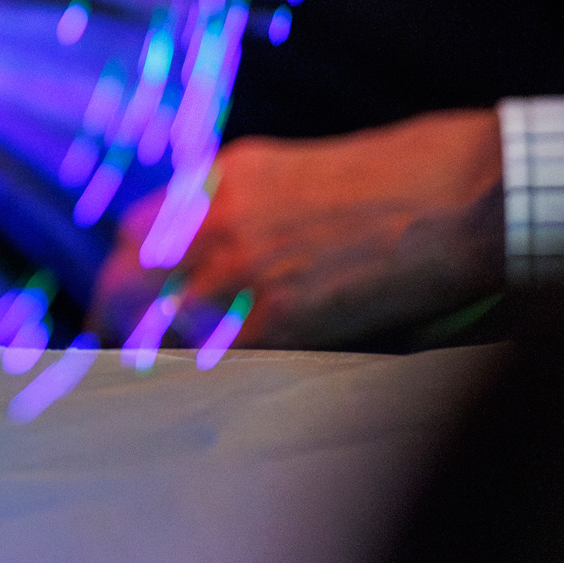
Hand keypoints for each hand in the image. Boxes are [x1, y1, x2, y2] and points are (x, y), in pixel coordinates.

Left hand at [89, 111, 504, 348]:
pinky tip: (198, 392)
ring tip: (149, 379)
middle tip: (111, 348)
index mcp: (219, 180)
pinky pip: (217, 356)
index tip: (116, 300)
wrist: (451, 198)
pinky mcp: (282, 315)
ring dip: (151, 353)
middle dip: (113, 316)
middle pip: (126, 279)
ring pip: (161, 324)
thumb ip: (236, 202)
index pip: (132, 233)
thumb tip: (199, 243)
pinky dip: (203, 374)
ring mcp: (244, 268)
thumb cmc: (390, 180)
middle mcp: (216, 220)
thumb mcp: (288, 170)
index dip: (120, 273)